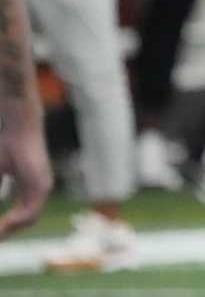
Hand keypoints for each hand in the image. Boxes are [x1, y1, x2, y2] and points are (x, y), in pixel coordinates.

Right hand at [0, 117, 52, 237]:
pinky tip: (5, 224)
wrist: (18, 129)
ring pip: (28, 219)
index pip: (17, 214)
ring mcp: (43, 188)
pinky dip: (16, 221)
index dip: (4, 226)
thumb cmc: (4, 146)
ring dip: (9, 229)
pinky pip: (32, 211)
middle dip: (6, 231)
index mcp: (28, 187)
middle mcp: (38, 190)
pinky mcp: (43, 185)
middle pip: (23, 220)